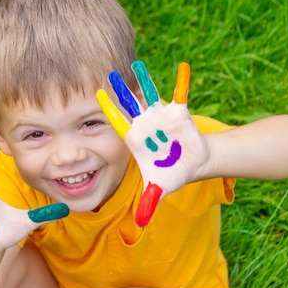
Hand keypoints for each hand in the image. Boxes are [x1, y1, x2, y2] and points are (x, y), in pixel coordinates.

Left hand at [96, 61, 208, 226]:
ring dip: (144, 80)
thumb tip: (141, 223)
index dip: (107, 111)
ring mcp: (160, 117)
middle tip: (108, 75)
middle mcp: (144, 124)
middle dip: (119, 91)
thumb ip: (149, 202)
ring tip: (136, 64)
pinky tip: (182, 67)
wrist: (191, 164)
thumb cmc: (170, 174)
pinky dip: (182, 81)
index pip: (116, 123)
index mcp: (134, 139)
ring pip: (150, 95)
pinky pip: (180, 94)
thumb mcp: (158, 189)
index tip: (96, 96)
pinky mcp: (179, 113)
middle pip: (129, 105)